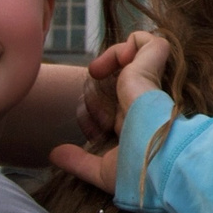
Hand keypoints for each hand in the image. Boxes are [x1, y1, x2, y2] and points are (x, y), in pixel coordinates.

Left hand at [51, 34, 171, 194]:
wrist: (158, 163)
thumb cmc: (139, 172)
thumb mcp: (103, 170)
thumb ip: (79, 162)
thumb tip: (54, 155)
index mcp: (136, 123)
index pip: (107, 107)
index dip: (90, 115)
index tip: (93, 133)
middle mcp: (144, 102)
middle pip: (108, 84)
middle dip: (91, 97)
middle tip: (95, 115)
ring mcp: (150, 83)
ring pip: (123, 61)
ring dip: (103, 71)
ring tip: (95, 80)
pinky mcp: (154, 66)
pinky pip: (144, 40)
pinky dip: (122, 47)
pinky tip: (105, 67)